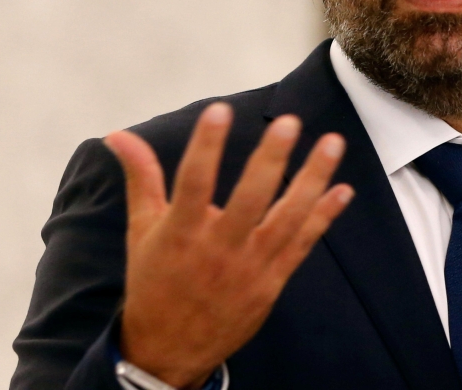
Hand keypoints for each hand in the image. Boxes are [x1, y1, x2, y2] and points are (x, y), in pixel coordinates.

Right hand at [104, 102, 352, 388]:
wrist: (169, 351)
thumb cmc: (154, 281)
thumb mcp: (143, 229)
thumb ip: (142, 177)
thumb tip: (118, 135)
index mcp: (181, 233)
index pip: (193, 182)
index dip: (205, 146)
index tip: (219, 110)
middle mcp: (218, 248)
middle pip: (249, 199)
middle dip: (270, 160)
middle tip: (289, 122)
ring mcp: (251, 265)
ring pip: (287, 218)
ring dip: (312, 179)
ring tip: (332, 142)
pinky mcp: (273, 280)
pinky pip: (303, 244)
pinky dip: (324, 216)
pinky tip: (343, 190)